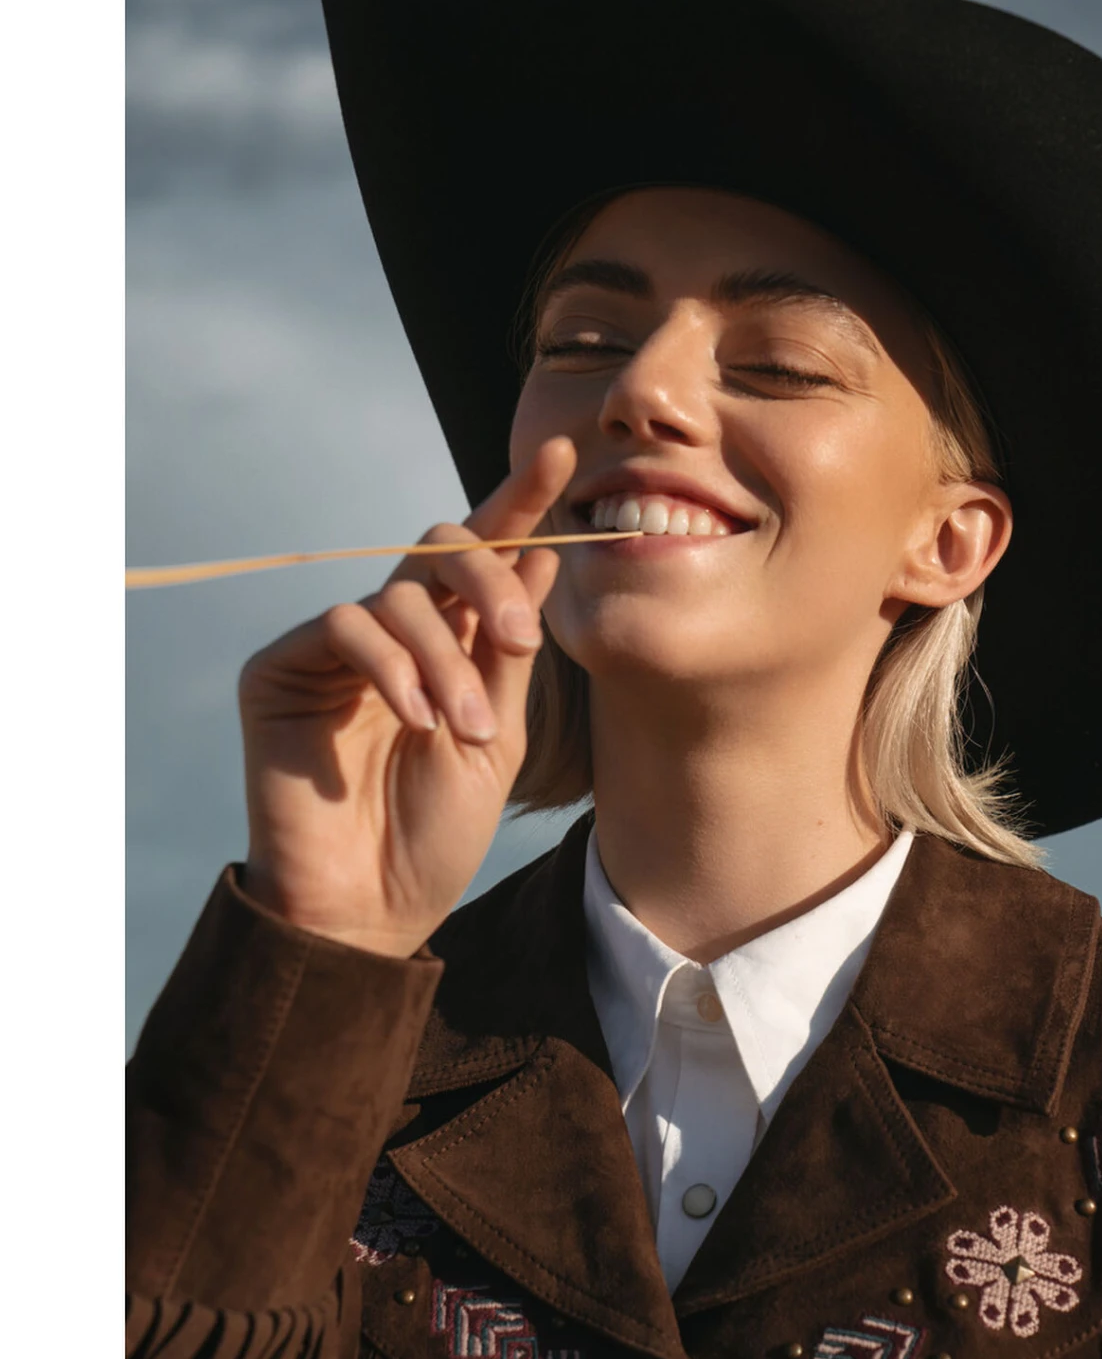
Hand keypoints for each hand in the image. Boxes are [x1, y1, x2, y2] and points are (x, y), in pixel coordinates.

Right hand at [237, 437, 575, 955]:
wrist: (373, 905)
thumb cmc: (435, 831)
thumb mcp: (498, 734)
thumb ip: (511, 649)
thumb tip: (544, 551)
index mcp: (448, 642)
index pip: (482, 554)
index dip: (518, 500)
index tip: (562, 454)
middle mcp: (391, 632)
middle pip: (441, 550)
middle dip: (491, 584)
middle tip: (523, 642)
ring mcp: (333, 648)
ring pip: (400, 595)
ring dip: (447, 659)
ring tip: (463, 729)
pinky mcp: (281, 668)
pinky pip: (345, 624)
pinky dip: (392, 667)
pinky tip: (415, 721)